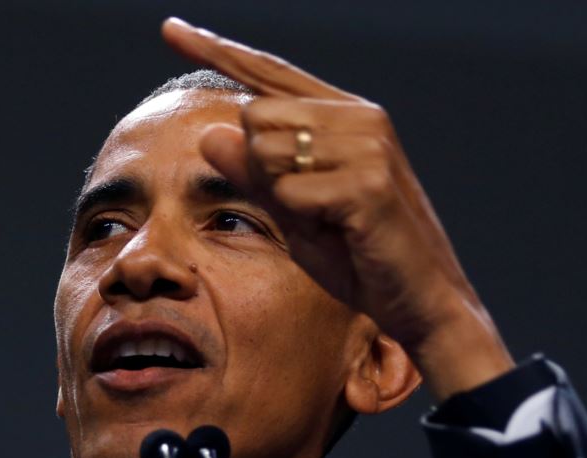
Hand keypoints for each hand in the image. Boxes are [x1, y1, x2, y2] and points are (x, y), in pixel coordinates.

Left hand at [161, 17, 513, 399]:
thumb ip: (253, 173)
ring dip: (283, 195)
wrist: (418, 299)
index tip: (169, 28)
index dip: (215, 50)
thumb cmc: (356, 254)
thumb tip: (209, 133)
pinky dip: (302, 220)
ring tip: (329, 219)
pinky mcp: (368, 181)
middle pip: (254, 114)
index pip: (265, 73)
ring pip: (266, 151)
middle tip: (310, 208)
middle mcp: (358, 116)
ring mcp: (367, 143)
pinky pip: (290, 192)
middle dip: (262, 169)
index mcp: (341, 114)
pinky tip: (341, 231)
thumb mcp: (291, 213)